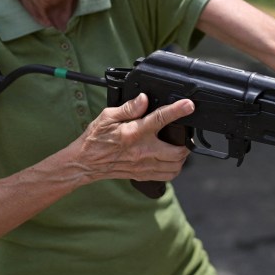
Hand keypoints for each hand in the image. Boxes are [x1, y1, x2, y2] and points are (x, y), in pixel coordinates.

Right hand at [75, 93, 191, 183]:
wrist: (85, 163)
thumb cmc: (96, 139)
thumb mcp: (107, 116)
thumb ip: (128, 108)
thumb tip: (144, 98)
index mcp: (134, 133)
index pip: (161, 119)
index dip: (178, 110)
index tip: (189, 105)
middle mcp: (142, 151)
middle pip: (177, 151)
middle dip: (186, 142)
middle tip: (186, 135)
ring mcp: (144, 166)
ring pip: (175, 166)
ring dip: (182, 157)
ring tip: (179, 147)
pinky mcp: (143, 175)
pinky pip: (167, 176)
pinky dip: (174, 169)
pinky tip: (171, 160)